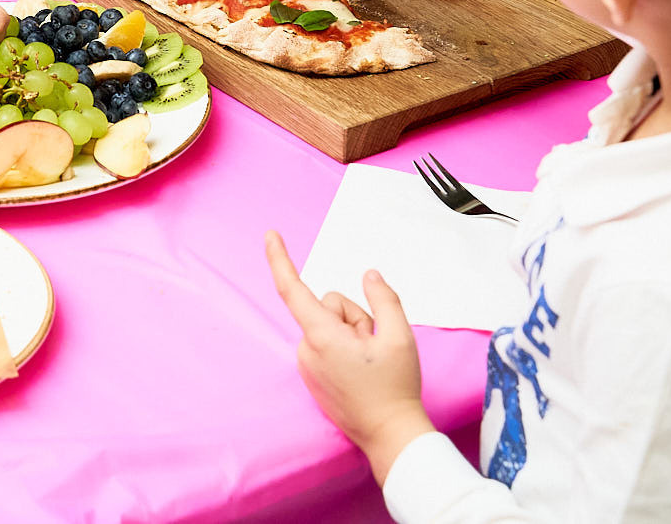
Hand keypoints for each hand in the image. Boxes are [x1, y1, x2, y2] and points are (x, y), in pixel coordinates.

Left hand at [265, 230, 432, 482]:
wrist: (390, 435)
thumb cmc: (395, 389)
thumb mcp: (399, 337)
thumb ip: (383, 299)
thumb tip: (369, 276)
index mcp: (321, 337)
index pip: (293, 289)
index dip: (280, 259)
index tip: (270, 235)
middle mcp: (307, 350)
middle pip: (328, 307)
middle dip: (354, 316)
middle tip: (375, 346)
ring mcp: (308, 365)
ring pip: (330, 326)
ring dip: (352, 335)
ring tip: (369, 362)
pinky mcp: (312, 376)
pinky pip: (326, 344)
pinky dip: (344, 348)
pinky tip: (360, 370)